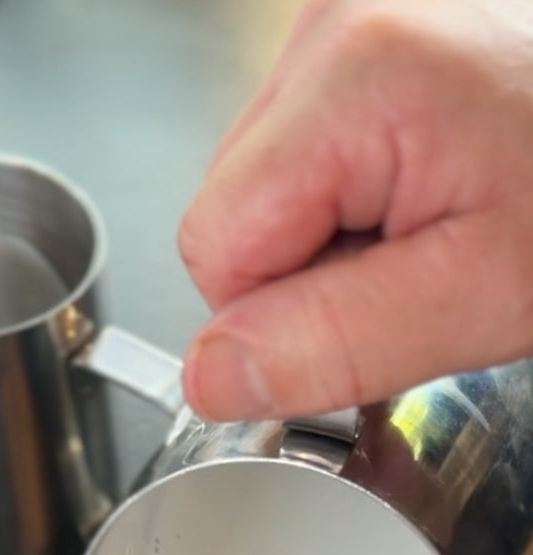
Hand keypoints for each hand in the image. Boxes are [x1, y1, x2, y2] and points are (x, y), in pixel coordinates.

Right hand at [179, 0, 532, 420]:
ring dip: (337, 233)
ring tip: (438, 218)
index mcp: (357, 81)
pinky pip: (312, 147)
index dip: (280, 316)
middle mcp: (335, 25)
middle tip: (418, 267)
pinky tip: (432, 184)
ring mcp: (351, 18)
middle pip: (234, 212)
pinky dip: (361, 191)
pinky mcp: (373, 31)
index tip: (371, 313)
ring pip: (270, 187)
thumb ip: (335, 340)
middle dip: (309, 269)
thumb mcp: (484, 294)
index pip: (213, 249)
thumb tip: (212, 376)